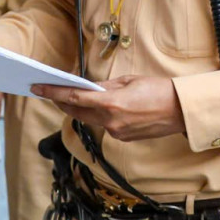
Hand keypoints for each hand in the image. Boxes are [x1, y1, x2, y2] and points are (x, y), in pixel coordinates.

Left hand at [34, 75, 184, 141]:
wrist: (180, 111)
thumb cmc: (159, 90)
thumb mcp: (129, 81)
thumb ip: (106, 86)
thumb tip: (89, 88)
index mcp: (111, 104)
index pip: (74, 98)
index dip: (53, 93)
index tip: (38, 88)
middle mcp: (110, 122)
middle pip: (77, 112)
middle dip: (61, 101)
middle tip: (48, 91)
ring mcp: (116, 133)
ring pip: (89, 120)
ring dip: (79, 109)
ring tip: (69, 96)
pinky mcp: (123, 138)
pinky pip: (103, 125)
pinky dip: (97, 115)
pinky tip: (96, 107)